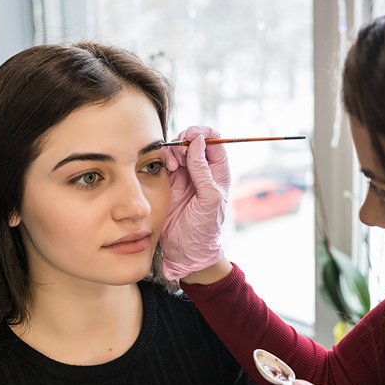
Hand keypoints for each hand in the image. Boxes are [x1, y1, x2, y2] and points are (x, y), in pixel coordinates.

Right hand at [159, 126, 231, 280]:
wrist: (186, 249)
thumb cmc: (204, 228)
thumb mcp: (209, 199)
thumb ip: (203, 171)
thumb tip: (198, 143)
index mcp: (218, 172)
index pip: (215, 142)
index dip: (204, 134)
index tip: (192, 137)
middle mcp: (202, 171)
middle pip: (195, 142)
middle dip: (186, 140)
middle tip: (181, 152)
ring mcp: (185, 176)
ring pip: (179, 150)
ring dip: (175, 151)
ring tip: (174, 166)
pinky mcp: (170, 182)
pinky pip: (167, 161)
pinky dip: (166, 160)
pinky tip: (168, 170)